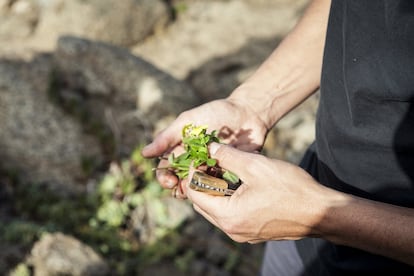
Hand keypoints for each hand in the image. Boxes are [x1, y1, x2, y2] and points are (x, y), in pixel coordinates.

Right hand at [141, 99, 268, 192]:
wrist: (248, 113)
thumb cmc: (216, 112)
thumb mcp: (189, 121)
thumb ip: (168, 136)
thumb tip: (145, 153)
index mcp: (183, 150)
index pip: (168, 169)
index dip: (165, 177)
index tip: (169, 181)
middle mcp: (195, 162)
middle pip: (182, 181)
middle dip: (180, 188)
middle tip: (182, 191)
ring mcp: (212, 169)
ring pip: (200, 187)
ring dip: (197, 192)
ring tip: (198, 192)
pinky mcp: (229, 174)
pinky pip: (220, 187)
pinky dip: (215, 191)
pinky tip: (215, 191)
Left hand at [185, 142, 329, 242]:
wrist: (321, 213)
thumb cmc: (291, 189)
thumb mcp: (256, 166)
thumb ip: (229, 156)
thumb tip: (211, 148)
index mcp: (228, 216)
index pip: (195, 195)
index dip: (193, 174)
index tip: (200, 158)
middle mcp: (232, 230)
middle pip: (204, 204)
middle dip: (204, 182)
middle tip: (212, 162)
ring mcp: (243, 234)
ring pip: (218, 210)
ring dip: (217, 191)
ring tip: (226, 170)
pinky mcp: (254, 232)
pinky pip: (232, 215)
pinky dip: (230, 200)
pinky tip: (241, 184)